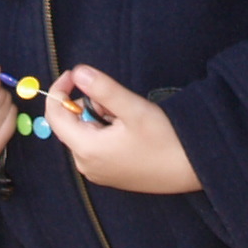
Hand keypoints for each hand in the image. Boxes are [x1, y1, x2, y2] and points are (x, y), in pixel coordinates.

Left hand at [48, 67, 193, 192]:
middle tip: (117, 102)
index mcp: (87, 149)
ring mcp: (97, 173)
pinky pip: (96, 147)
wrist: (192, 169)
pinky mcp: (109, 175)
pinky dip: (105, 133)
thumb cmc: (165, 139)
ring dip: (99, 119)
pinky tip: (130, 134)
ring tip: (128, 120)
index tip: (74, 74)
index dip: (59, 90)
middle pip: (71, 125)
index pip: (55, 116)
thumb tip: (78, 72)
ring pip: (85, 134)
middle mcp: (86, 165)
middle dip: (88, 106)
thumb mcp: (133, 109)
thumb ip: (103, 89)